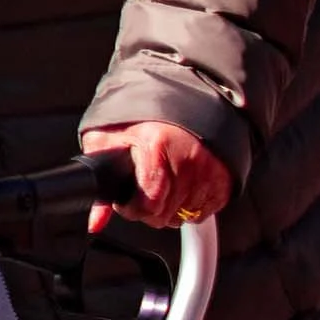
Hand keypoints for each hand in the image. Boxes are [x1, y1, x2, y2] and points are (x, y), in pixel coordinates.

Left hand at [80, 122, 232, 232]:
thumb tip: (95, 223)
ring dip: (170, 208)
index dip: (131, 209)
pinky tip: (180, 186)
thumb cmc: (140, 118)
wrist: (179, 96)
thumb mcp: (107, 140)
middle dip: (149, 209)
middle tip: (143, 190)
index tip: (126, 201)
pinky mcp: (225, 178)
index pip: (148, 205)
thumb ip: (98, 182)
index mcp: (158, 148)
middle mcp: (188, 160)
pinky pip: (204, 211)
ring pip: (184, 216)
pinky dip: (190, 205)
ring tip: (162, 184)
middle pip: (165, 215)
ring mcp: (210, 170)